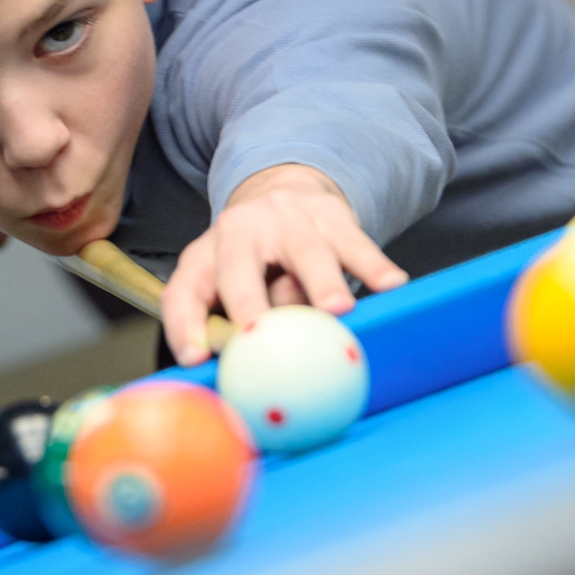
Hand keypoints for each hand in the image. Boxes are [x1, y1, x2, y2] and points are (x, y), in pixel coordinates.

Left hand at [162, 164, 406, 363]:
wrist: (283, 189)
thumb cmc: (253, 260)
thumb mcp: (228, 285)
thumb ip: (230, 329)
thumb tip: (245, 385)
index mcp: (204, 257)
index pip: (183, 293)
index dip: (184, 326)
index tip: (194, 359)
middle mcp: (239, 233)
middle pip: (238, 268)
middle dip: (247, 302)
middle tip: (259, 333)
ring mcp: (286, 220)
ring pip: (305, 253)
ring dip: (322, 283)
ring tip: (337, 310)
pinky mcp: (331, 216)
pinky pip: (356, 244)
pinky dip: (374, 267)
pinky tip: (391, 285)